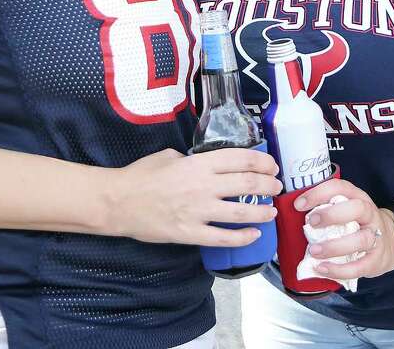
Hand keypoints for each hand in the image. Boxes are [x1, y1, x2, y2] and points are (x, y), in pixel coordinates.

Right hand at [106, 147, 281, 245]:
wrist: (118, 202)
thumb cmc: (141, 175)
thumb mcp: (170, 155)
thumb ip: (193, 158)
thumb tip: (208, 163)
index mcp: (200, 163)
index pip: (242, 159)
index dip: (263, 162)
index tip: (272, 166)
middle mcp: (204, 185)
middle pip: (248, 183)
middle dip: (268, 185)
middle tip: (276, 187)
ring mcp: (199, 211)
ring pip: (242, 211)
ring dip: (262, 211)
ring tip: (272, 211)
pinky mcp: (190, 233)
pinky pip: (223, 238)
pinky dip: (243, 237)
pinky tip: (253, 235)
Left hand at [294, 178, 393, 278]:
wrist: (391, 242)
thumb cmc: (358, 225)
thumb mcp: (347, 210)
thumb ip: (326, 209)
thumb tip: (290, 215)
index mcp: (357, 198)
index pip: (340, 188)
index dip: (319, 193)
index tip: (299, 204)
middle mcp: (369, 214)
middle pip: (357, 209)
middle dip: (332, 215)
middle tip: (311, 222)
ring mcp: (375, 237)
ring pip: (361, 239)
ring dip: (335, 246)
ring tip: (314, 251)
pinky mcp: (376, 259)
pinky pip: (360, 266)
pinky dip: (340, 269)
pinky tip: (322, 269)